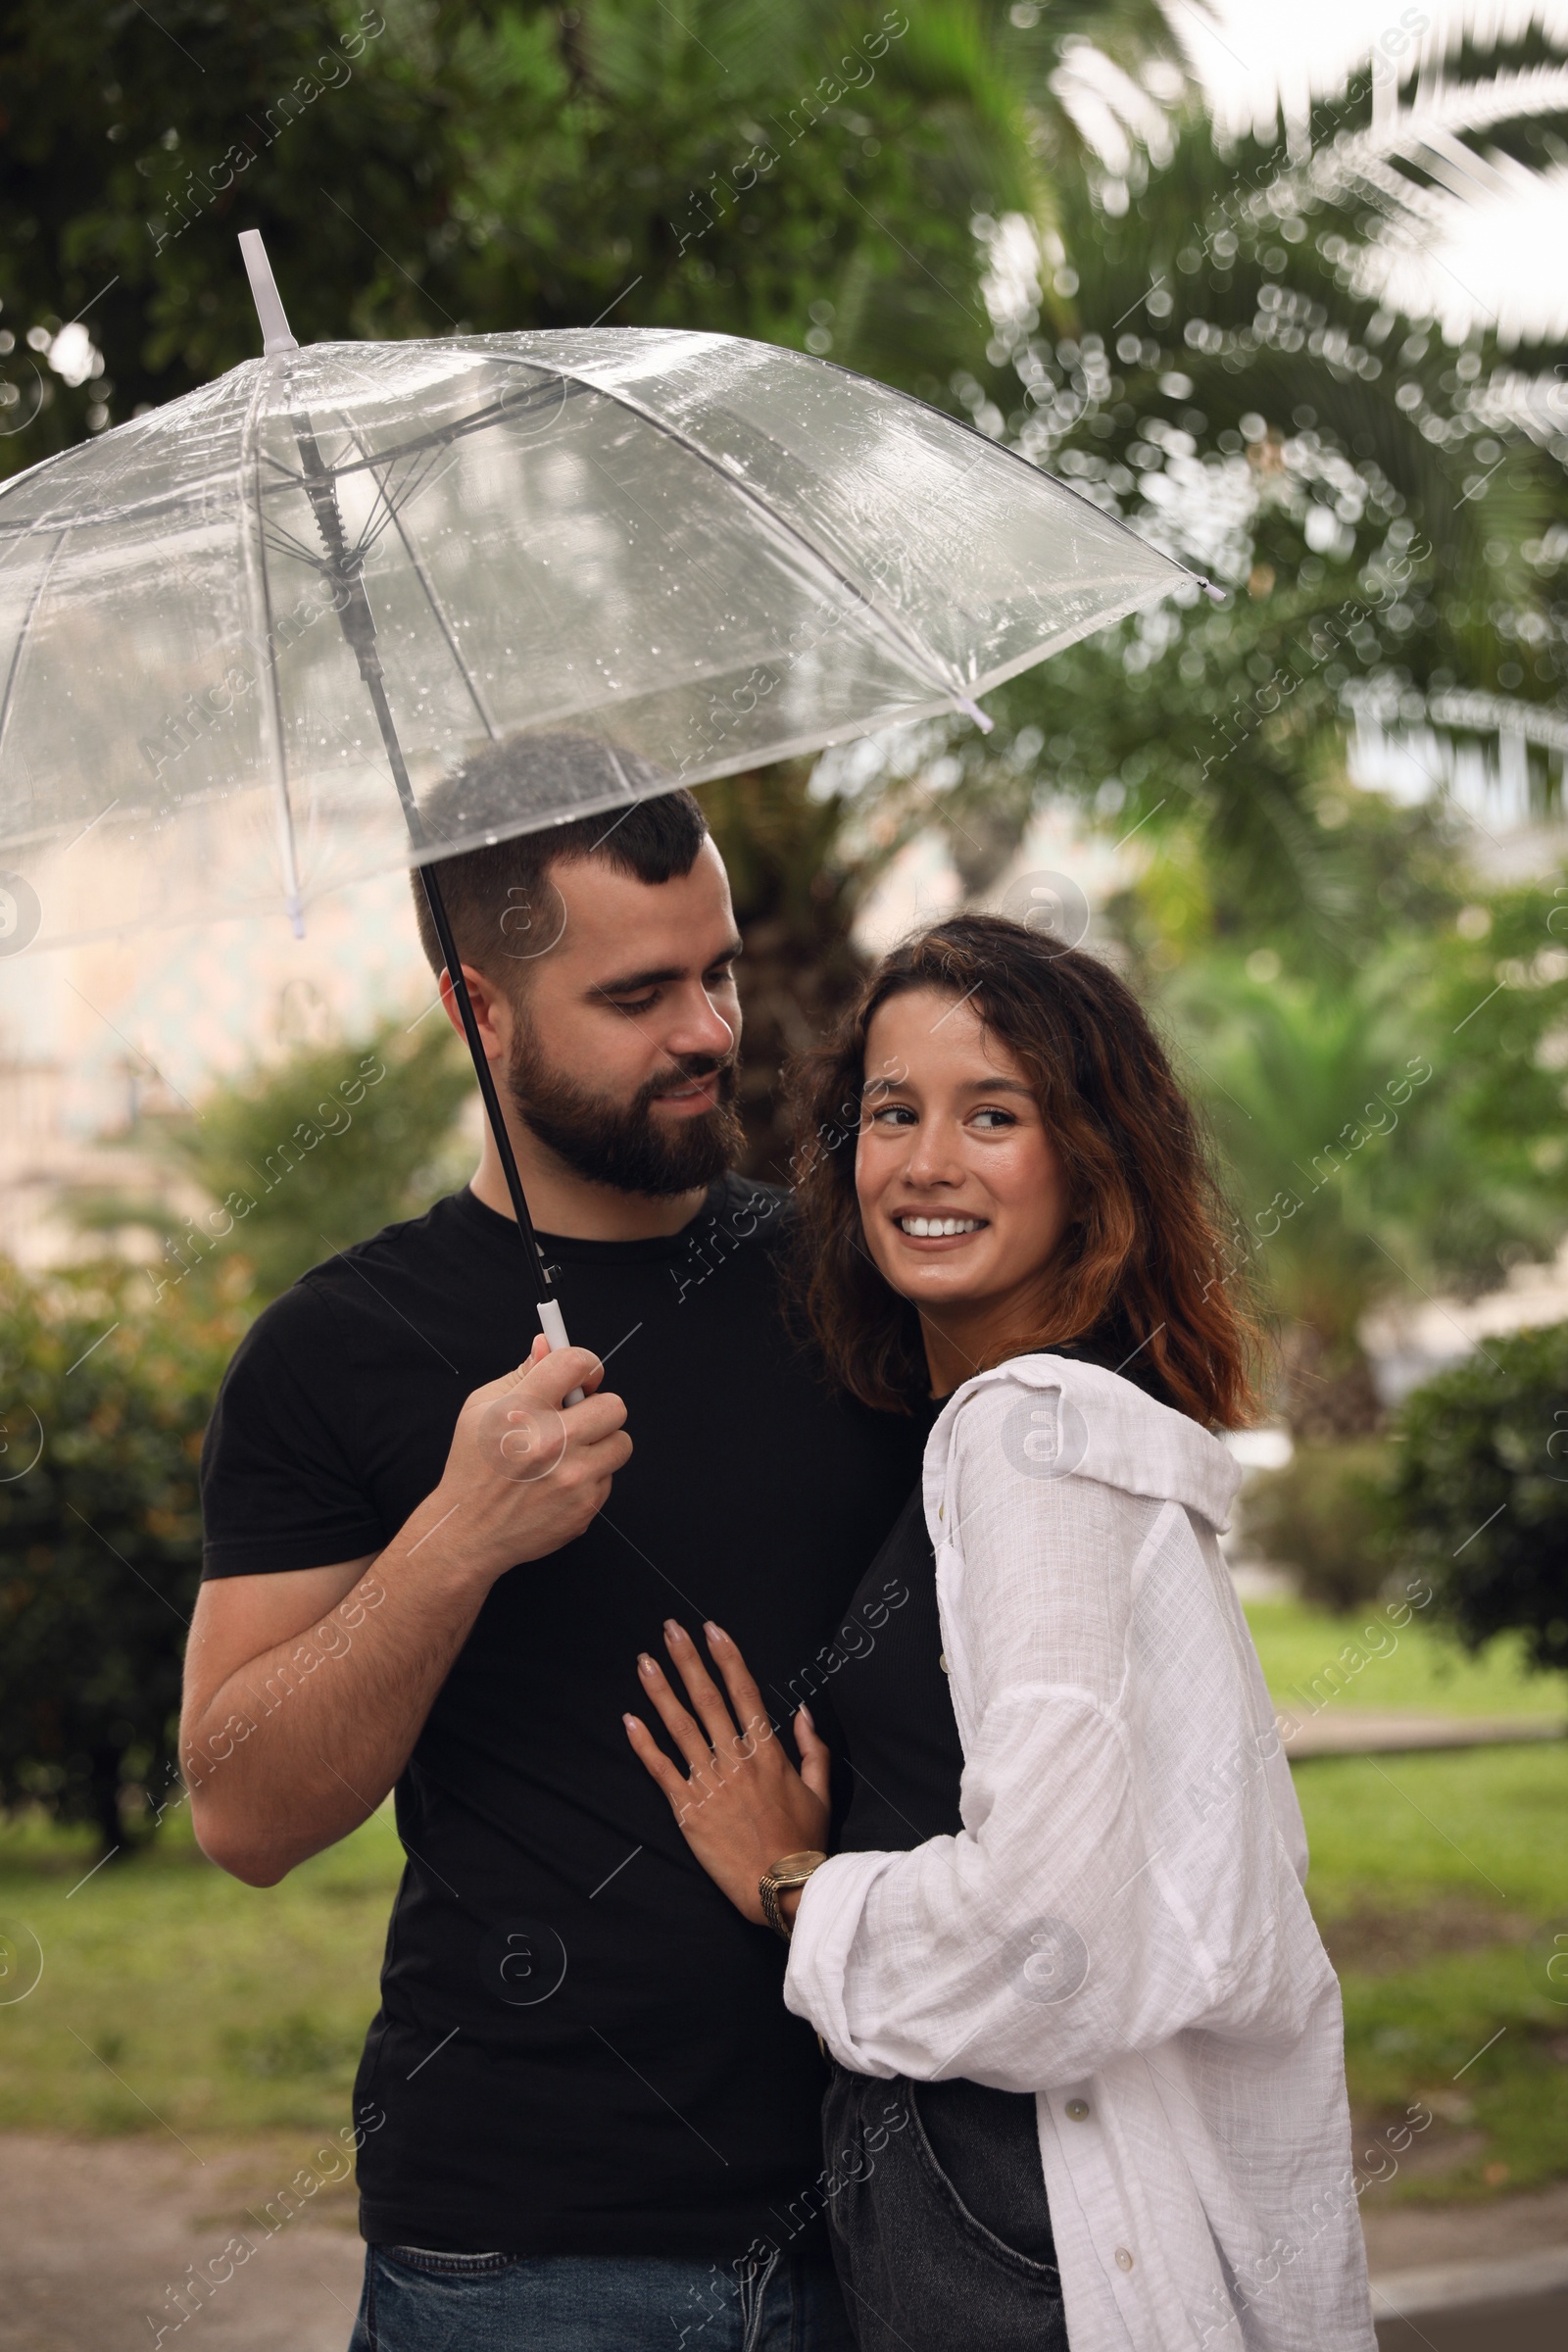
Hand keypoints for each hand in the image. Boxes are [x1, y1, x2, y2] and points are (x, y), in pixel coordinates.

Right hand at [421, 1335, 630, 1584]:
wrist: (470, 1532)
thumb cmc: (474, 1465)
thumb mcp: (481, 1409)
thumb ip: (522, 1374)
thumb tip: (549, 1343)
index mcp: (523, 1409)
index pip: (578, 1363)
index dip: (584, 1365)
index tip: (581, 1375)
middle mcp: (552, 1442)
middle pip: (614, 1405)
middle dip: (597, 1407)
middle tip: (577, 1417)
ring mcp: (573, 1478)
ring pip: (621, 1442)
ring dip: (601, 1443)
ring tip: (570, 1451)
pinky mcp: (586, 1506)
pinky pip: (609, 1476)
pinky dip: (591, 1476)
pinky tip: (560, 1482)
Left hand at [625, 1620, 829, 1926]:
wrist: (781, 1888)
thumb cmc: (804, 1842)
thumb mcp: (821, 1791)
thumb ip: (814, 1748)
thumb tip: (804, 1711)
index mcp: (768, 1753)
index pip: (744, 1692)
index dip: (727, 1657)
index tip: (712, 1629)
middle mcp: (736, 1760)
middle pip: (707, 1699)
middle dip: (687, 1660)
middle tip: (669, 1629)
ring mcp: (710, 1784)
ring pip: (680, 1727)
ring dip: (660, 1691)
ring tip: (644, 1662)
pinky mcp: (688, 1810)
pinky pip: (661, 1770)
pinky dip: (644, 1744)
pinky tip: (629, 1720)